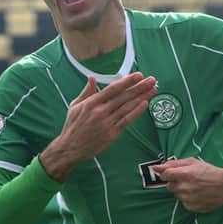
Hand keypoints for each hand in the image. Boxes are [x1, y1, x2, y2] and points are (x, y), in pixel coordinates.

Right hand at [40, 72, 156, 180]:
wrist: (70, 148)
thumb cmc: (72, 126)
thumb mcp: (75, 106)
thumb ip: (86, 92)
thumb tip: (91, 77)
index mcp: (91, 103)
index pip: (113, 89)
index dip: (127, 81)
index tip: (138, 75)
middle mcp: (100, 111)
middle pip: (124, 97)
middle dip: (139, 87)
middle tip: (152, 80)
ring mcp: (107, 123)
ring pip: (127, 108)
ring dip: (142, 98)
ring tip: (153, 90)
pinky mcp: (112, 134)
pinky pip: (126, 121)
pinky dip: (136, 112)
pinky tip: (145, 104)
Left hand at [152, 157, 222, 212]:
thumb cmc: (209, 171)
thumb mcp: (192, 162)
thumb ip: (173, 164)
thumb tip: (157, 167)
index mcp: (183, 174)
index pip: (164, 175)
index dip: (168, 174)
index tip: (173, 173)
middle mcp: (183, 188)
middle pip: (169, 186)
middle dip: (176, 182)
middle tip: (188, 179)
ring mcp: (187, 199)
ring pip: (177, 195)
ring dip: (182, 191)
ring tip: (195, 187)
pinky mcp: (192, 207)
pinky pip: (184, 203)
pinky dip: (188, 199)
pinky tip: (198, 194)